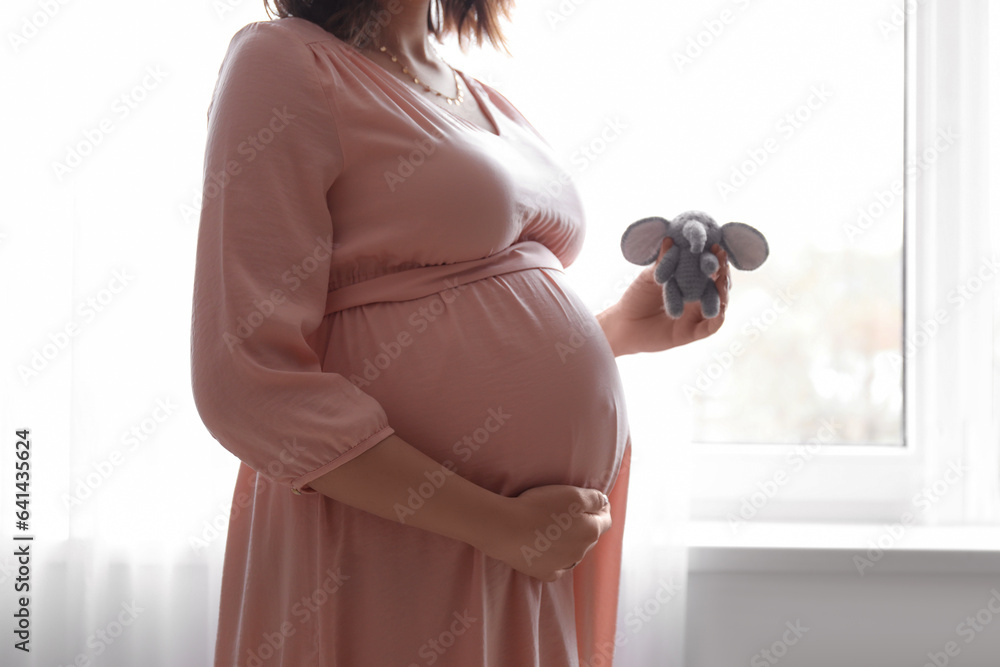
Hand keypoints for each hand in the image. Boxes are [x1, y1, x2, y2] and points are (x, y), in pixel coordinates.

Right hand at [476, 485, 610, 581]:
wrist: (507, 529)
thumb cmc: (540, 507)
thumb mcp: (573, 494)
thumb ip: (595, 498)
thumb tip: (605, 503)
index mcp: (591, 531)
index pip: (606, 519)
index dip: (602, 508)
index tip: (595, 501)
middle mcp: (582, 551)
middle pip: (590, 536)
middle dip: (586, 524)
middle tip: (572, 512)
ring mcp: (564, 564)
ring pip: (575, 551)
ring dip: (571, 541)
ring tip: (557, 529)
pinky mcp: (545, 573)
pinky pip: (558, 566)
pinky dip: (557, 557)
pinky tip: (548, 549)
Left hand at [599, 238, 729, 354]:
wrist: (623, 324)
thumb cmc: (636, 298)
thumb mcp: (649, 277)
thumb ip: (663, 262)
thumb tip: (669, 240)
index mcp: (689, 282)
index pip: (708, 268)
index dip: (713, 258)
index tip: (715, 245)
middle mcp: (698, 298)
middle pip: (718, 284)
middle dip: (722, 270)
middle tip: (721, 257)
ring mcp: (697, 315)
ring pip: (720, 303)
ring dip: (723, 289)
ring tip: (720, 277)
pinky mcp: (694, 332)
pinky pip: (713, 325)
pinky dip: (718, 315)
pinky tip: (720, 304)